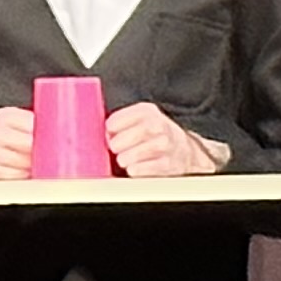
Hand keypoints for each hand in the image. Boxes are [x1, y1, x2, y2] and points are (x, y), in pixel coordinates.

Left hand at [107, 102, 223, 178]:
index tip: (109, 134)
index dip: (110, 129)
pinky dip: (136, 170)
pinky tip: (134, 167)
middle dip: (116, 145)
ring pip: (133, 154)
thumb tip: (97, 131)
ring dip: (125, 158)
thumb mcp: (140, 119)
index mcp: (147, 111)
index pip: (117, 120)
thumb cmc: (154, 135)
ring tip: (125, 159)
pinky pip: (143, 169)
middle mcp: (158, 126)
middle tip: (116, 148)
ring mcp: (165, 145)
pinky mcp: (168, 164)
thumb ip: (120, 122)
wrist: (183, 151)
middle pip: (125, 138)